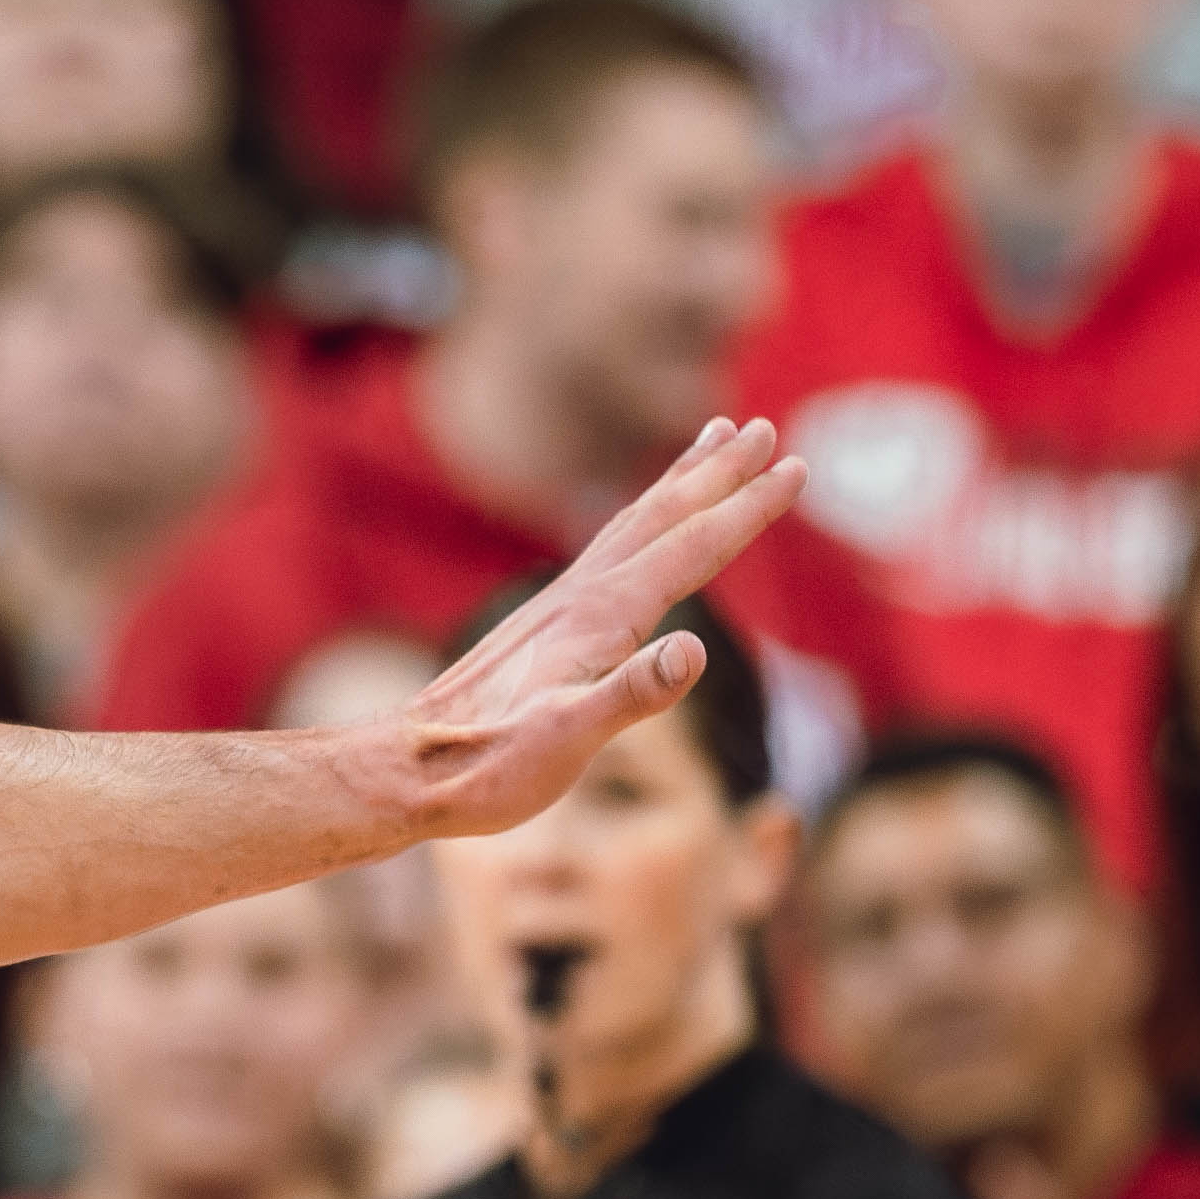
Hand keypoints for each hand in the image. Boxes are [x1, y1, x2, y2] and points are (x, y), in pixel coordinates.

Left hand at [384, 419, 805, 842]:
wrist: (404, 771)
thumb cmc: (487, 767)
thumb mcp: (566, 741)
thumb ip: (630, 695)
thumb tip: (691, 650)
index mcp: (600, 615)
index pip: (691, 547)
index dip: (747, 508)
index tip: (795, 466)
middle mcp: (579, 595)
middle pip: (663, 517)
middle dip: (719, 473)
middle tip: (765, 428)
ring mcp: (557, 605)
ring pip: (632, 523)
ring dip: (678, 482)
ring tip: (711, 440)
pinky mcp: (541, 625)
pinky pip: (606, 550)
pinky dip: (639, 521)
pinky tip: (640, 528)